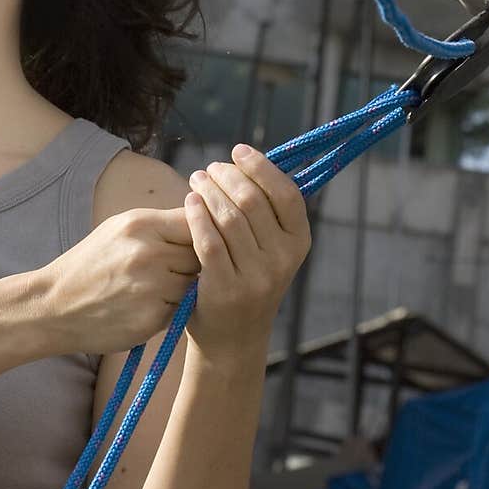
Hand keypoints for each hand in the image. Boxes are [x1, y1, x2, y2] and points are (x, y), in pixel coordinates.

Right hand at [39, 207, 200, 355]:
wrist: (54, 305)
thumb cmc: (90, 264)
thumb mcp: (118, 229)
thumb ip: (160, 224)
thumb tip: (201, 218)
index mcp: (140, 224)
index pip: (195, 221)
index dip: (200, 231)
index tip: (192, 241)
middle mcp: (149, 253)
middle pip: (200, 254)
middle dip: (192, 262)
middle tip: (169, 269)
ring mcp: (152, 288)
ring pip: (193, 284)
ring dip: (182, 288)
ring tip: (152, 288)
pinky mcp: (152, 318)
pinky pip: (180, 309)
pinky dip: (169, 309)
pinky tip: (145, 306)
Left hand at [183, 144, 310, 361]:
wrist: (233, 338)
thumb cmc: (247, 278)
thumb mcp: (270, 248)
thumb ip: (265, 211)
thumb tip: (246, 160)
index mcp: (299, 243)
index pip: (286, 194)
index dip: (261, 167)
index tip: (238, 150)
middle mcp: (283, 261)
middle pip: (252, 201)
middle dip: (227, 176)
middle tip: (209, 168)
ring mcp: (256, 277)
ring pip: (229, 217)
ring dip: (209, 191)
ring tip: (197, 179)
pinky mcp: (226, 289)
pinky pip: (209, 241)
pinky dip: (197, 215)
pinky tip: (189, 202)